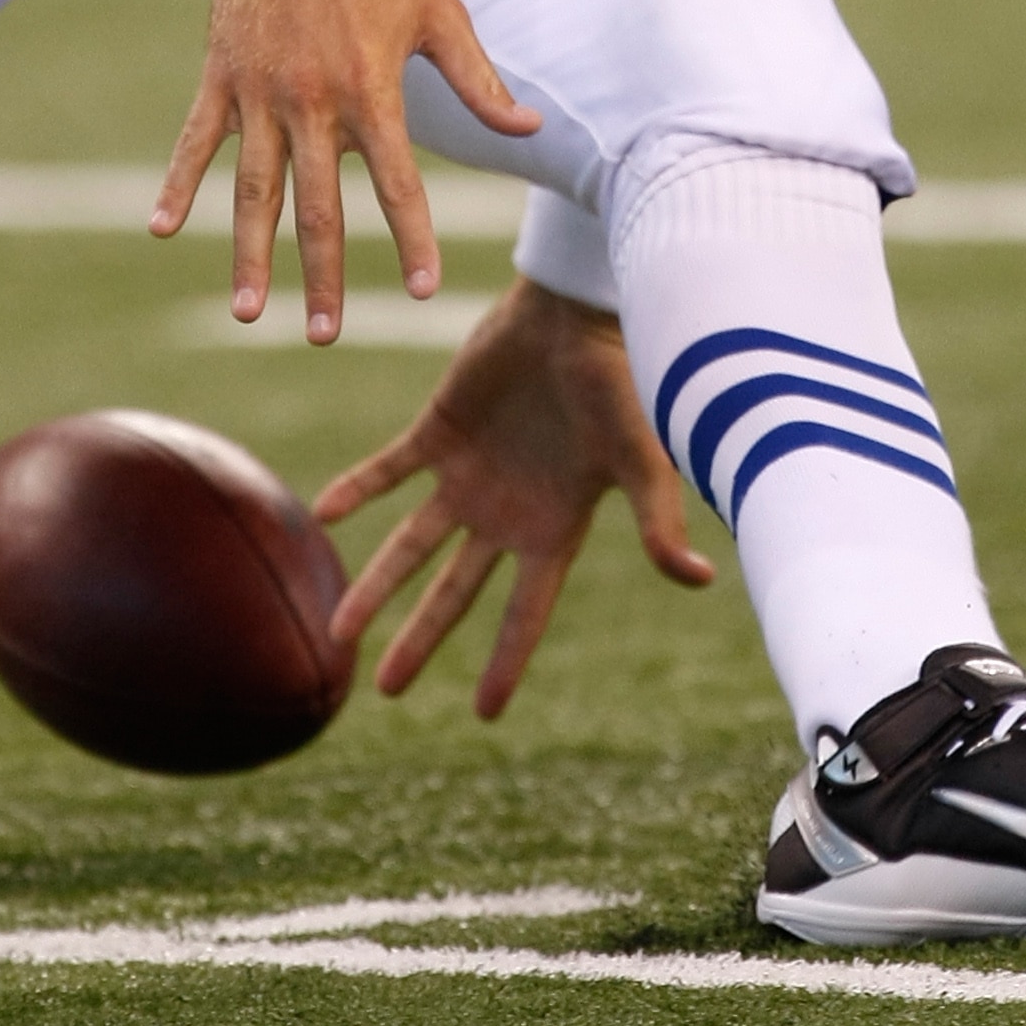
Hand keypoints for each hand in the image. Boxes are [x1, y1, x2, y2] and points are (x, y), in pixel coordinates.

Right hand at [149, 0, 537, 341]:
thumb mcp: (442, 17)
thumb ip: (481, 82)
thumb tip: (533, 127)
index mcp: (370, 90)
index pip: (397, 182)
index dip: (411, 236)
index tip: (421, 289)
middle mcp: (312, 99)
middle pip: (317, 205)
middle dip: (322, 274)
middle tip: (323, 335)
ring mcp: (260, 89)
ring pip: (251, 187)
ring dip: (249, 252)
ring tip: (248, 312)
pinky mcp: (221, 74)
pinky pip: (194, 138)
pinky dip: (176, 182)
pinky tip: (160, 228)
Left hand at [315, 280, 714, 717]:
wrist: (578, 311)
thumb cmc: (619, 383)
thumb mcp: (641, 460)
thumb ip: (657, 521)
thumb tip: (699, 578)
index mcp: (553, 528)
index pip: (523, 612)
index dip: (505, 662)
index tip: (483, 714)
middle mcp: (506, 511)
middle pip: (454, 591)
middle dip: (420, 638)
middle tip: (383, 690)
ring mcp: (469, 472)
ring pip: (412, 542)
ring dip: (376, 583)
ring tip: (337, 631)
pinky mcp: (440, 428)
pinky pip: (390, 469)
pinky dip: (360, 490)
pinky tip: (326, 511)